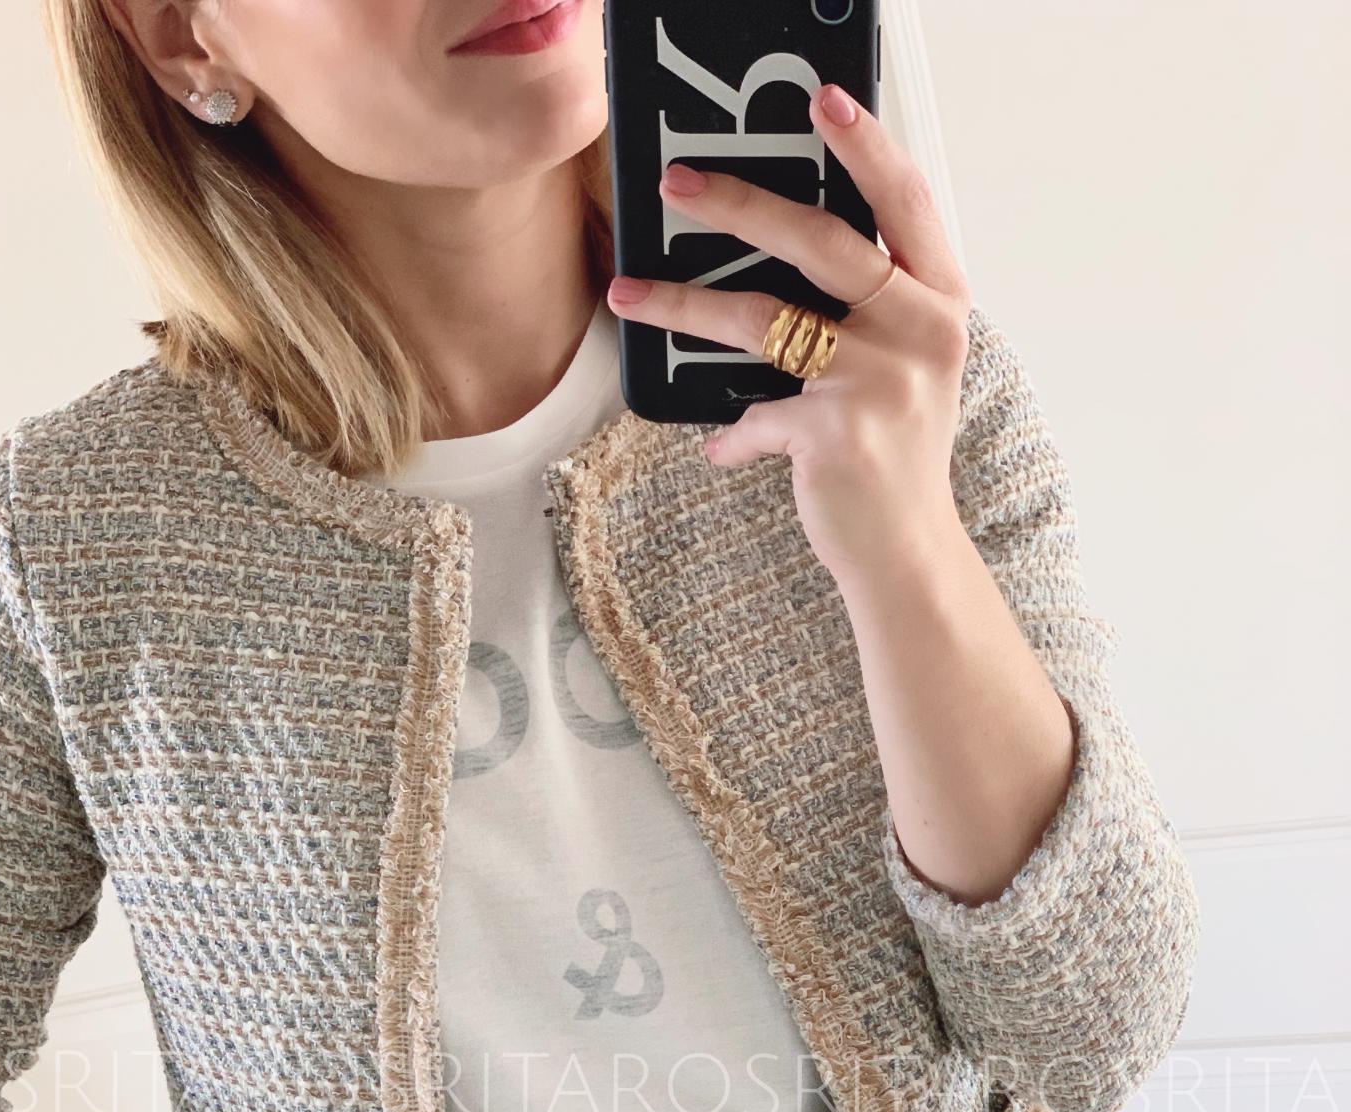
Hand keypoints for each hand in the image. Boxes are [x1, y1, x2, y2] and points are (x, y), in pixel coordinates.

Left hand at [605, 83, 972, 587]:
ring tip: (628, 293)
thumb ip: (865, 313)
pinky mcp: (836, 433)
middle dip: (740, 201)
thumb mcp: (902, 370)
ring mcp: (880, 381)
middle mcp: (921, 332)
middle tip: (678, 180)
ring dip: (684, 305)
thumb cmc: (894, 455)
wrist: (907, 553)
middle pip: (821, 241)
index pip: (905, 202)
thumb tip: (771, 262)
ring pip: (762, 318)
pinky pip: (756, 414)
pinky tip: (721, 448)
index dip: (865, 146)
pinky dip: (732, 433)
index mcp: (939, 303)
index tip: (821, 101)